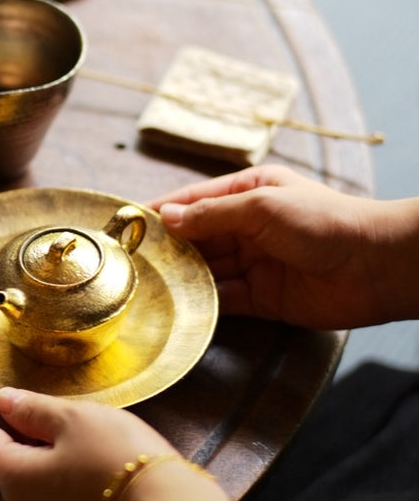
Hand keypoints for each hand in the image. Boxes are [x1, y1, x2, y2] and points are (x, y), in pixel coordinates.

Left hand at [0, 385, 174, 500]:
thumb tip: (4, 403)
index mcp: (14, 477)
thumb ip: (33, 409)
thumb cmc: (115, 458)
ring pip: (23, 473)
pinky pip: (46, 485)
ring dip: (19, 442)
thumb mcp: (71, 419)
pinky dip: (42, 459)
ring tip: (26, 411)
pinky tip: (58, 440)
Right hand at [149, 164, 417, 328]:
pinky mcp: (263, 298)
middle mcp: (247, 226)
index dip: (160, 213)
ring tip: (146, 287)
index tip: (126, 225)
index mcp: (247, 192)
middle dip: (166, 249)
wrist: (373, 266)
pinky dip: (204, 303)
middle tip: (130, 263)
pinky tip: (180, 307)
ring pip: (206, 270)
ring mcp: (254, 263)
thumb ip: (212, 214)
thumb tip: (167, 218)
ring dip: (181, 278)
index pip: (193, 201)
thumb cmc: (324, 222)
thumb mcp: (262, 207)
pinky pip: (225, 300)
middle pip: (196, 238)